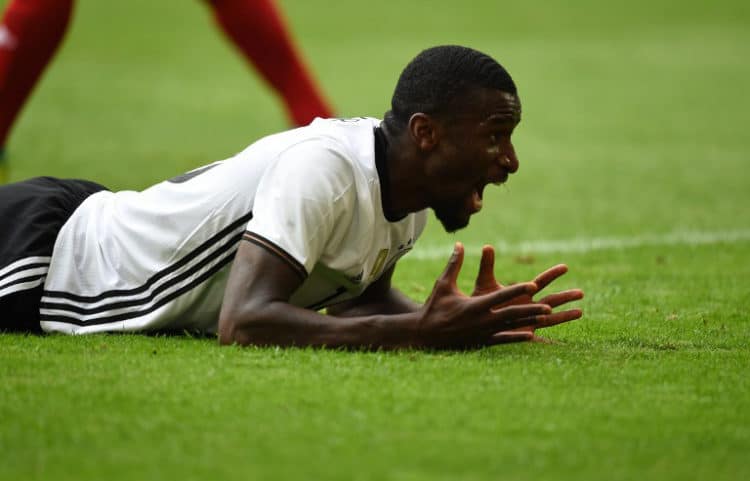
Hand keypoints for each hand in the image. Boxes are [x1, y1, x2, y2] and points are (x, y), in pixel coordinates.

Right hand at [415, 242, 551, 348]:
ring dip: (530, 322)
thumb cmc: (434, 306)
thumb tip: (459, 244)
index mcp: (474, 305)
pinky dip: (517, 337)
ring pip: (511, 327)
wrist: (424, 334)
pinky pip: (503, 340)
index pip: (500, 296)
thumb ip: (454, 264)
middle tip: (549, 306)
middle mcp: (481, 320)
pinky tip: (532, 336)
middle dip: (531, 310)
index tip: (532, 285)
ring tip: (546, 318)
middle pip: (511, 314)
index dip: (517, 290)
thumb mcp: (443, 284)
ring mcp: (483, 333)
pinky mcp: (481, 341)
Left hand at [471, 245, 583, 343]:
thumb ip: (487, 266)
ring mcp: (527, 320)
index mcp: (522, 292)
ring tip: (580, 312)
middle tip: (581, 292)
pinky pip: (538, 337)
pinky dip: (548, 339)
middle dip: (565, 296)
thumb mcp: (485, 282)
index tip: (565, 266)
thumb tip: (487, 246)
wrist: (473, 321)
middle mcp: (528, 306)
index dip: (552, 274)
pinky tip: (560, 342)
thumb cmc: (480, 300)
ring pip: (550, 318)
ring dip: (564, 316)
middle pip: (551, 299)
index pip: (540, 281)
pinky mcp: (522, 334)